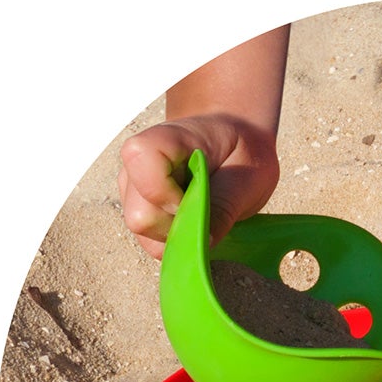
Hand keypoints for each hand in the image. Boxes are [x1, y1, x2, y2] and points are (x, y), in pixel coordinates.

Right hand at [118, 112, 279, 259]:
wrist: (238, 142)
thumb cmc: (242, 151)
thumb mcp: (248, 174)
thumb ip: (225, 206)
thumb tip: (205, 244)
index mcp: (165, 137)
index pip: (141, 159)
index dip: (164, 192)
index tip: (198, 198)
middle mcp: (138, 161)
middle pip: (140, 215)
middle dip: (178, 225)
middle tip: (210, 210)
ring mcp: (133, 187)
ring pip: (143, 233)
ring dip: (178, 233)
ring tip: (204, 210)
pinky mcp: (138, 208)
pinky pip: (150, 241)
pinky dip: (176, 238)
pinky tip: (195, 218)